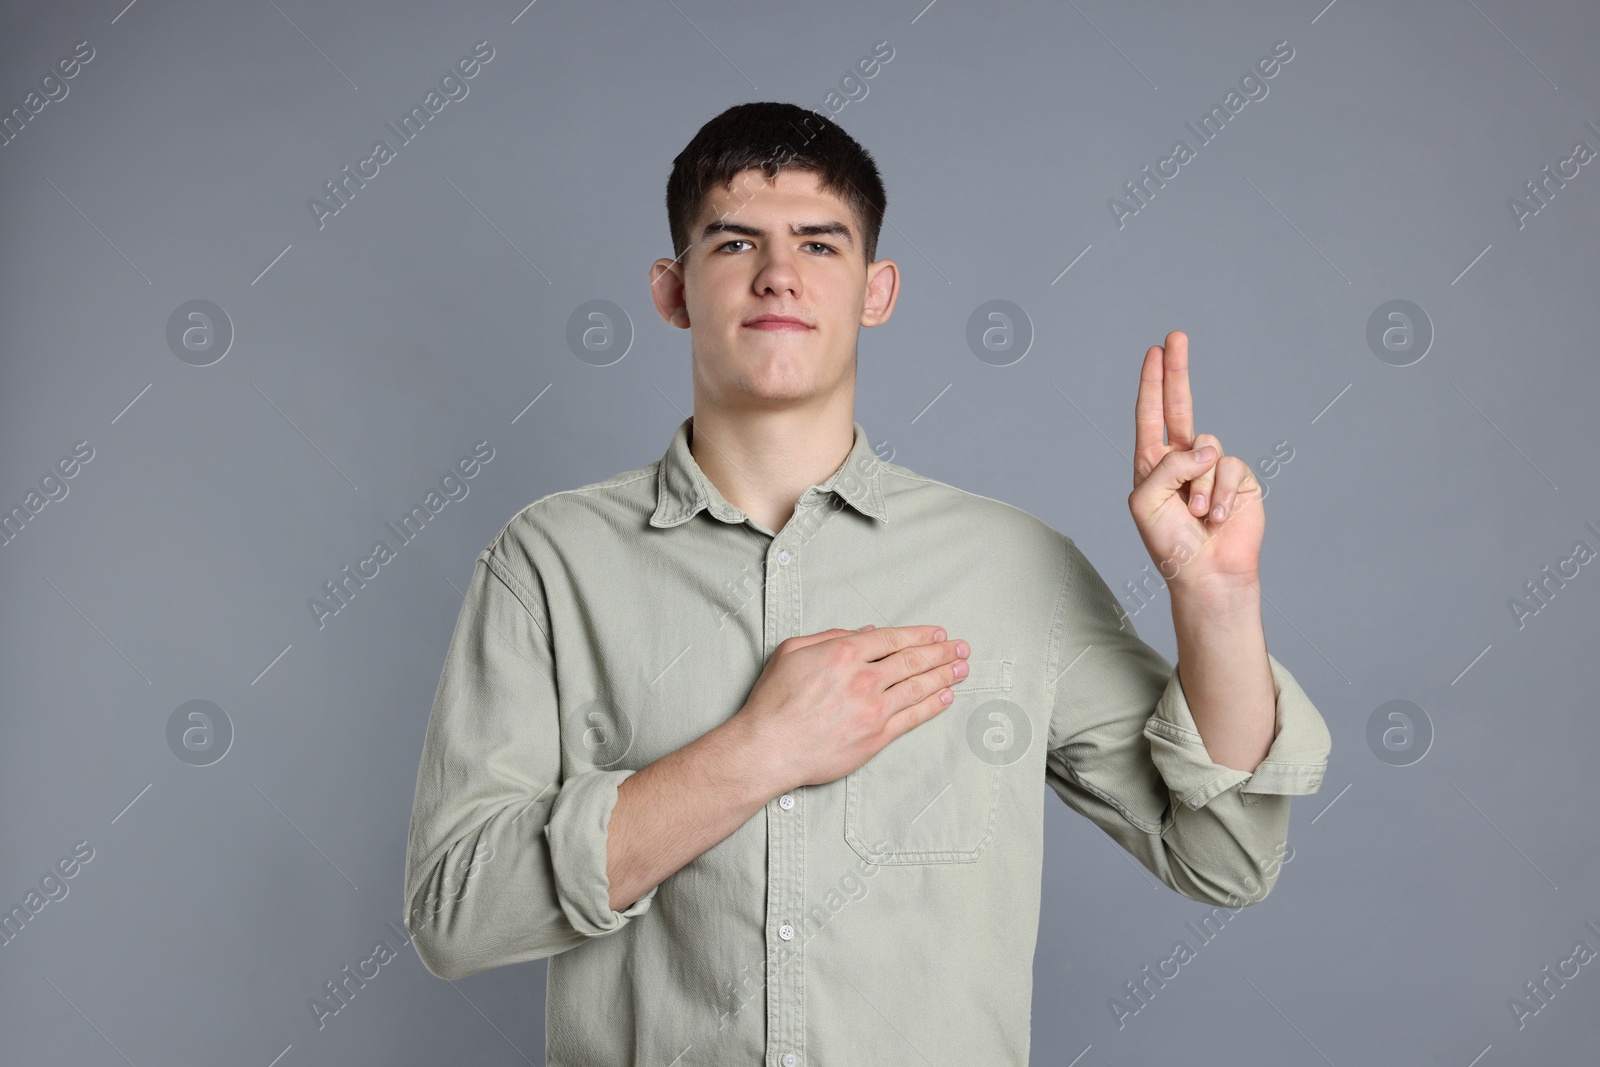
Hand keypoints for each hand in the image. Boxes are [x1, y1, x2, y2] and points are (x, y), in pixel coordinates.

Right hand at [731, 624, 970, 790]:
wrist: (769, 748)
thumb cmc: (774, 700)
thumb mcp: (791, 652)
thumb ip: (828, 636)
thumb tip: (864, 634)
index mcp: (844, 652)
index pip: (893, 639)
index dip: (920, 634)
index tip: (939, 633)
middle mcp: (864, 678)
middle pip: (912, 661)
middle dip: (942, 652)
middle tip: (961, 647)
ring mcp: (873, 709)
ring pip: (918, 687)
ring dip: (945, 676)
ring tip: (963, 668)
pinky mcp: (877, 737)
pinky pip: (913, 718)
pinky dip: (933, 705)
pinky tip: (946, 696)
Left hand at [1128, 330, 1263, 591]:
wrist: (1206, 573)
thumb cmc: (1169, 543)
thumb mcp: (1146, 502)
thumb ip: (1166, 466)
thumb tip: (1203, 447)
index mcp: (1153, 464)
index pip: (1151, 414)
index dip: (1153, 383)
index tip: (1154, 352)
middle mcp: (1182, 460)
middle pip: (1181, 405)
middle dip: (1177, 370)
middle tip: (1176, 336)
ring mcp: (1211, 468)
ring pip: (1207, 447)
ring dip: (1199, 485)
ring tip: (1197, 514)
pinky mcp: (1239, 479)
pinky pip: (1228, 468)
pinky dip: (1220, 493)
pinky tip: (1217, 517)